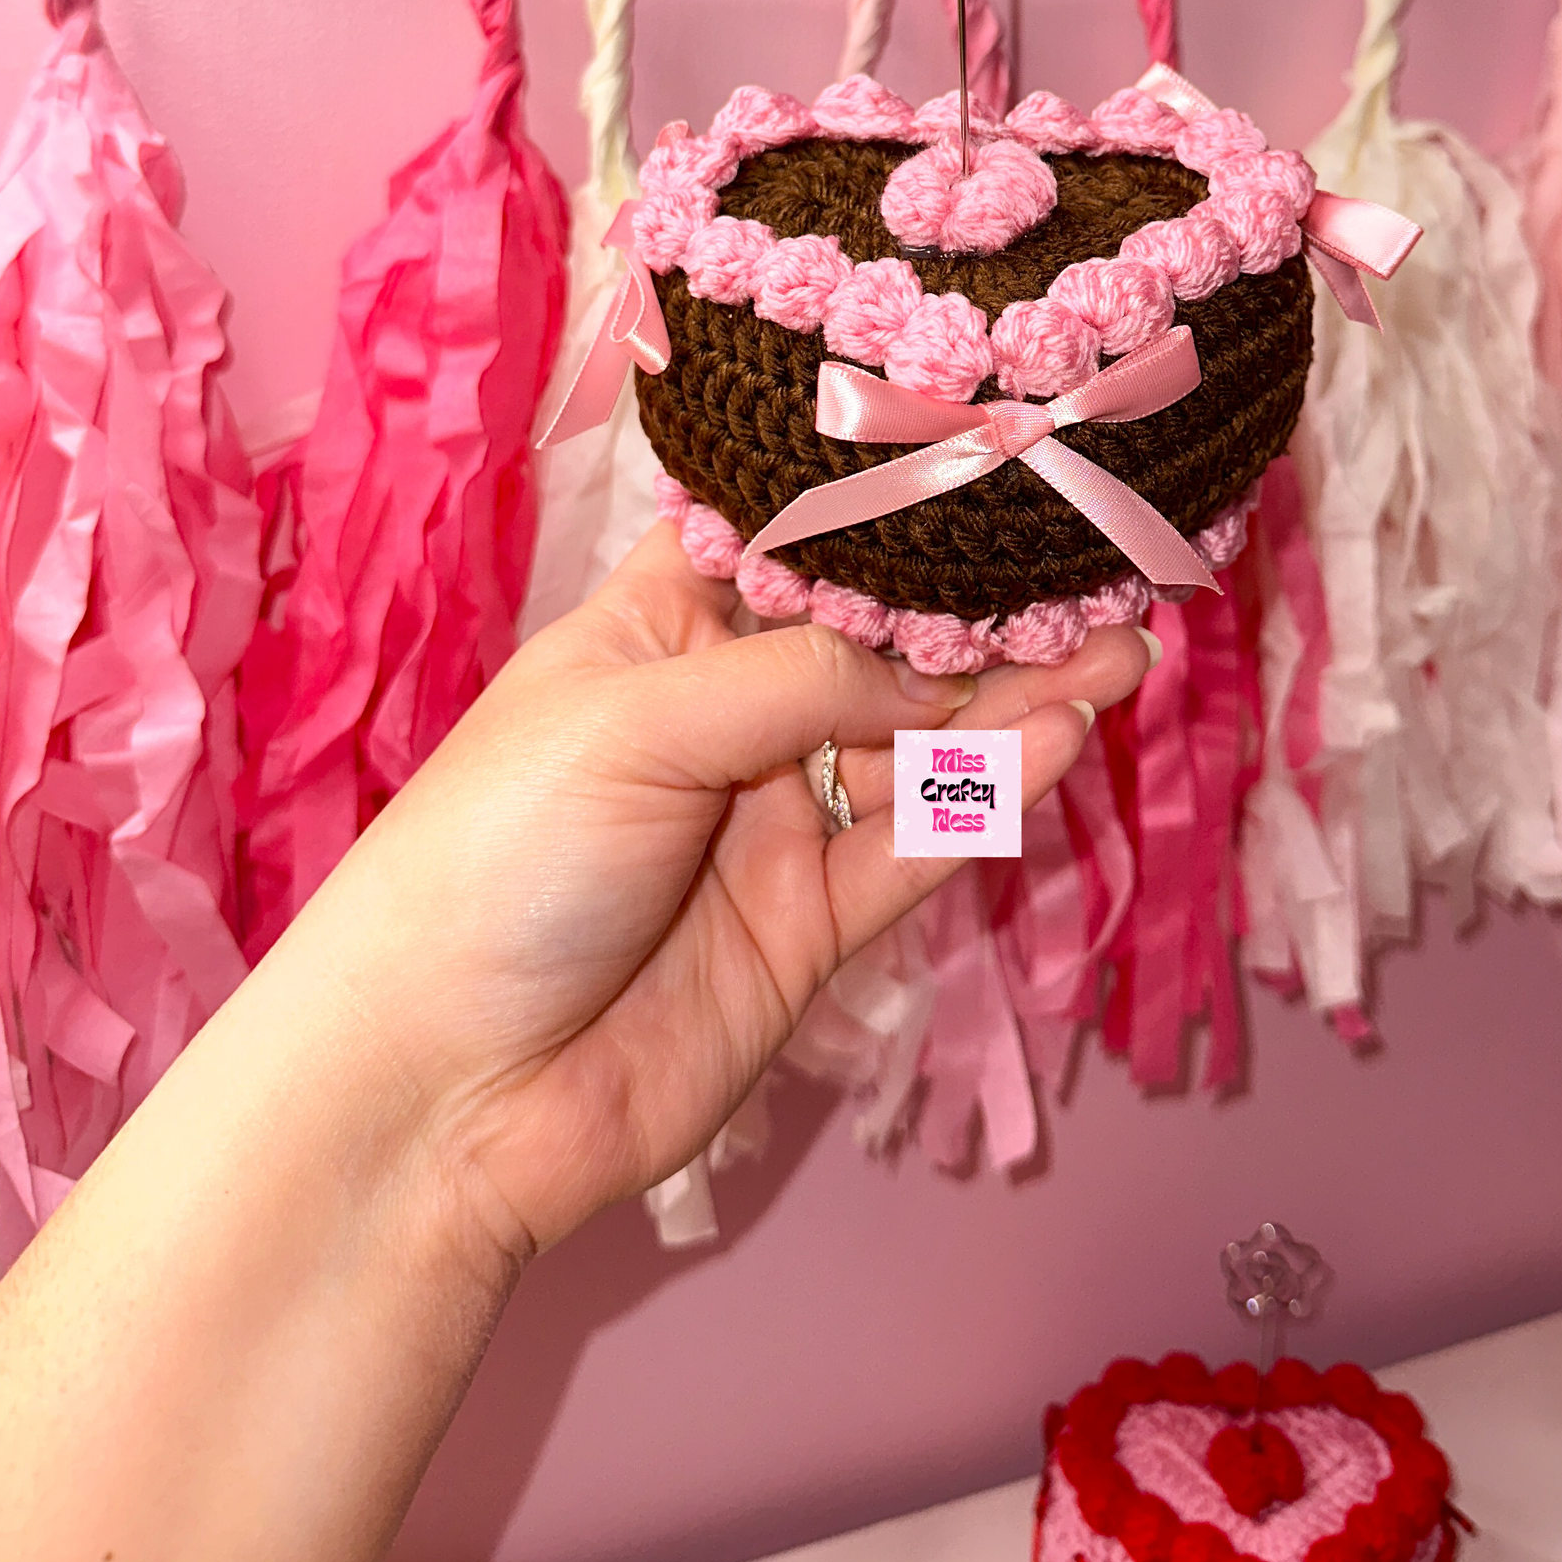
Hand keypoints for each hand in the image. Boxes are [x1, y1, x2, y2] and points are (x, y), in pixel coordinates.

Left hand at [278, 523, 1154, 1270]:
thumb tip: (931, 667)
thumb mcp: (632, 725)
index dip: (891, 514)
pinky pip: (918, 844)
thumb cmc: (494, 861)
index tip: (999, 468)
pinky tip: (1060, 740)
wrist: (441, 1094)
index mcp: (661, 634)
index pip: (797, 548)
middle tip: (1103, 569)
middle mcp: (730, 717)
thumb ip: (797, 681)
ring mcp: (777, 823)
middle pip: (883, 648)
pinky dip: (989, 795)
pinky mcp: (814, 926)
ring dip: (1019, 701)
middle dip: (984, 612)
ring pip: (921, 745)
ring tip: (1121, 649)